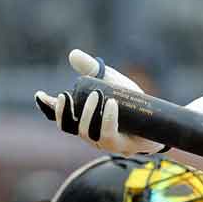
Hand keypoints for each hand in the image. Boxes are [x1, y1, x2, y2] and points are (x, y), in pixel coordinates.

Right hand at [34, 49, 163, 153]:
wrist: (162, 121)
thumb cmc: (132, 103)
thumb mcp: (112, 81)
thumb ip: (92, 69)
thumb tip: (73, 55)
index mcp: (85, 120)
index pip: (62, 117)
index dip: (49, 108)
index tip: (41, 95)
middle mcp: (91, 134)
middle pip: (69, 128)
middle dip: (64, 113)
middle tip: (65, 95)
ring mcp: (105, 143)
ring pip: (87, 133)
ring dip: (87, 114)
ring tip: (96, 96)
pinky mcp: (122, 146)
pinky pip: (109, 136)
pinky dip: (107, 120)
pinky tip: (111, 105)